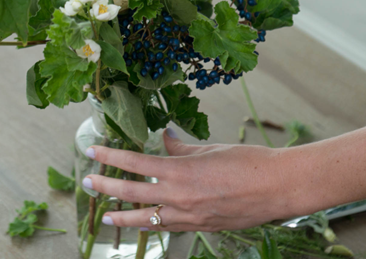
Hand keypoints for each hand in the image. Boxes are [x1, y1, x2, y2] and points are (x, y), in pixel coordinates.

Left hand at [82, 129, 295, 232]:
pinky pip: (169, 228)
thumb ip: (181, 148)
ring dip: (123, 217)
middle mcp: (180, 196)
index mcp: (180, 170)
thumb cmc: (247, 161)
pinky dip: (152, 226)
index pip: (135, 162)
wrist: (279, 187)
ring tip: (105, 215)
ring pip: (147, 219)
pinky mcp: (201, 227)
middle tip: (87, 184)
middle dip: (106, 189)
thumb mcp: (209, 148)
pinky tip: (143, 224)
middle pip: (133, 194)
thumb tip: (165, 138)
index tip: (91, 152)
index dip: (110, 157)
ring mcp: (190, 216)